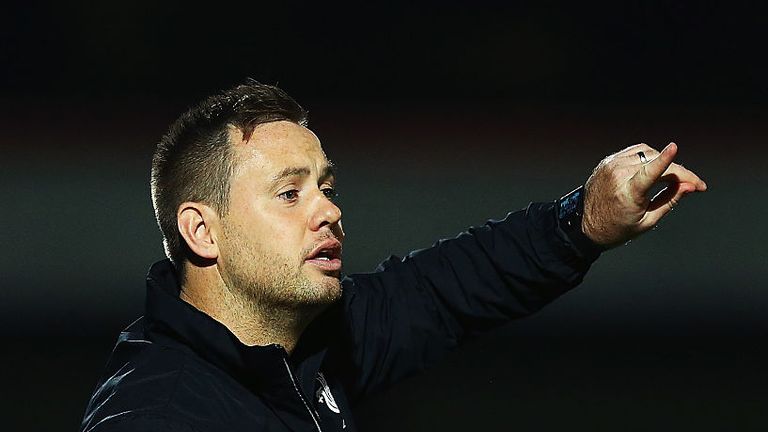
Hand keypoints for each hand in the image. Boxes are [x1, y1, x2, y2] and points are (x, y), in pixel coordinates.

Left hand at [582, 142, 706, 248]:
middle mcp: (618, 175)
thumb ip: (669, 201)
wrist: (586, 224)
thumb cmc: (617, 227)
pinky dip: (649, 158)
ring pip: (647, 153)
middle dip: (679, 172)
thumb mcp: (647, 221)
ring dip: (664, 163)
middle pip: (656, 163)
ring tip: (673, 179)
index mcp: (627, 193)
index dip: (664, 160)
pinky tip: (655, 169)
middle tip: (694, 185)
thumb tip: (689, 186)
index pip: (648, 173)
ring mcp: (611, 165)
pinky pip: (635, 152)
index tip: (674, 148)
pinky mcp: (609, 161)